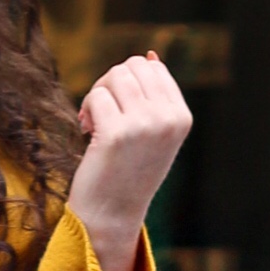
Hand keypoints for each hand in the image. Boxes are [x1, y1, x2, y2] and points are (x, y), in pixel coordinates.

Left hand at [67, 52, 192, 270]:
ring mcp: (145, 125)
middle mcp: (168, 119)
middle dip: (111, 83)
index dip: (129, 81)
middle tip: (101, 112)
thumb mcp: (152, 132)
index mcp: (181, 117)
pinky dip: (87, 109)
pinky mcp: (117, 133)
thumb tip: (150, 55)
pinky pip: (97, 96)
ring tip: (94, 121)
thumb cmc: (127, 172)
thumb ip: (154, 97)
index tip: (119, 107)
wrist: (111, 215)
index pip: (153, 67)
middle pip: (132, 66)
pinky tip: (87, 131)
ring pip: (115, 76)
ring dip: (98, 94)